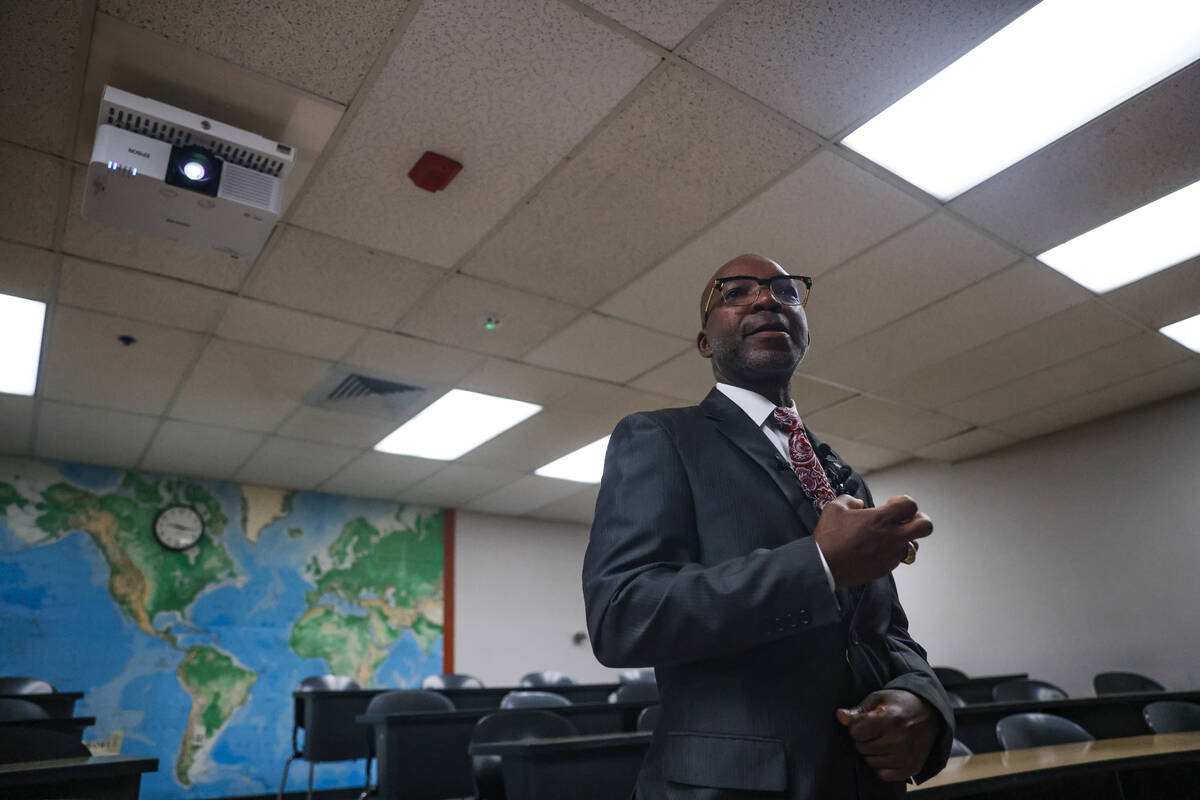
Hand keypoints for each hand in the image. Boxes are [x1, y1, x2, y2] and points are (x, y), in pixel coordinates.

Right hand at [813, 495, 931, 587]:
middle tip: (906, 520)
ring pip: (913, 545)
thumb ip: (850, 500)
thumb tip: (859, 504)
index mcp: (880, 519)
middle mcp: (891, 536)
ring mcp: (890, 554)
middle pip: (925, 527)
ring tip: (888, 537)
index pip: (910, 505)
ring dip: (904, 539)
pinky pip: (898, 558)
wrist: (824, 566)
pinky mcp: (886, 568)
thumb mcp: (834, 508)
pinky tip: (875, 549)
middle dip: (920, 520)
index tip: (891, 504)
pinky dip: (891, 552)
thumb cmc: (829, 537)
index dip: (904, 502)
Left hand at [836, 689, 936, 782]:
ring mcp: (906, 756)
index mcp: (889, 720)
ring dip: (873, 753)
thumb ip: (858, 710)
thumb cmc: (899, 704)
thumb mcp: (878, 699)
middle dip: (864, 739)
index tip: (865, 721)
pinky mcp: (912, 768)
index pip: (856, 732)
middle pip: (861, 748)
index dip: (856, 726)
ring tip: (884, 739)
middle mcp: (899, 740)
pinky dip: (882, 766)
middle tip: (876, 730)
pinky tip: (889, 752)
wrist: (930, 714)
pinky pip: (883, 775)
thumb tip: (840, 716)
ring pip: (871, 762)